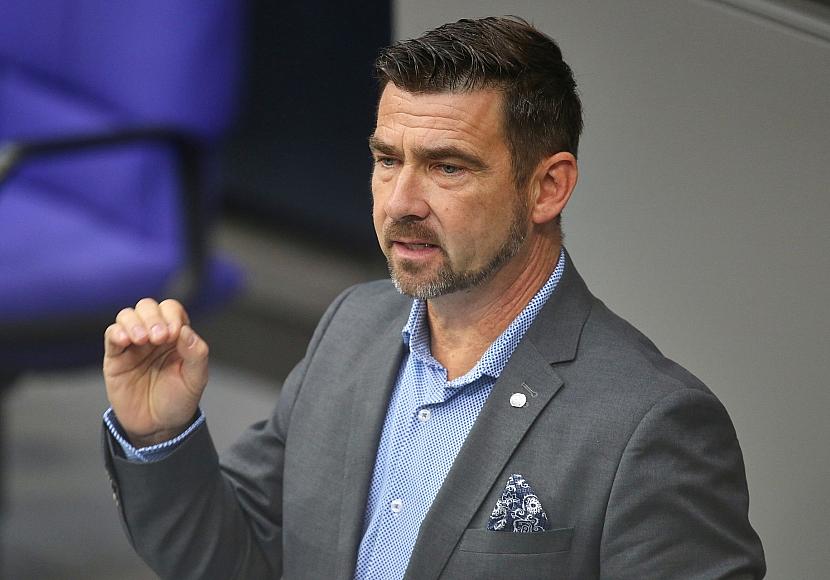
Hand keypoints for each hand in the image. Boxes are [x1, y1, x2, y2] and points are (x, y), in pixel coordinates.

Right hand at [103, 298, 208, 446]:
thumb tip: (186, 331)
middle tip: (159, 337)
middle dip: (153, 317)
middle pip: (148, 307)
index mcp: (176, 337)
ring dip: (135, 322)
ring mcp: (134, 345)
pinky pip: (112, 335)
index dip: (172, 316)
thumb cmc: (178, 400)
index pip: (172, 310)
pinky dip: (117, 332)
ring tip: (142, 340)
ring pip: (127, 316)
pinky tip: (126, 340)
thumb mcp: (196, 379)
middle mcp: (154, 336)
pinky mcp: (116, 357)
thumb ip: (196, 353)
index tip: (174, 334)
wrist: (157, 426)